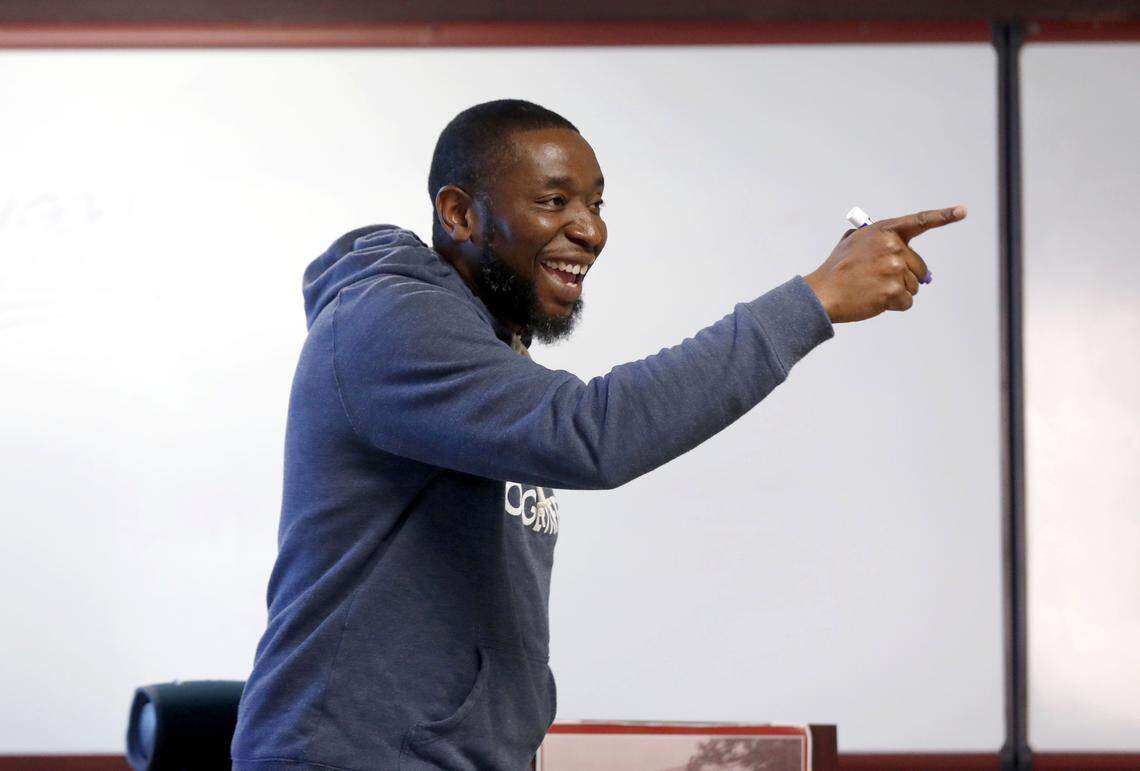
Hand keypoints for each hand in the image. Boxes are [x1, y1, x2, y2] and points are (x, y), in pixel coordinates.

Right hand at [804, 206, 966, 323]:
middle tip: (879, 281)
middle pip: (918, 266)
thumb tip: (905, 254)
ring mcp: (894, 268)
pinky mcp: (893, 290)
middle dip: (905, 276)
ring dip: (897, 292)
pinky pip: (907, 302)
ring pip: (914, 286)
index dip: (943, 216)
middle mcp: (892, 246)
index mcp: (883, 231)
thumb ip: (879, 241)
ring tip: (871, 289)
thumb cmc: (837, 269)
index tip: (962, 211)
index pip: (919, 221)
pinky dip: (894, 305)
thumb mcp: (853, 243)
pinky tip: (874, 300)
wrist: (822, 293)